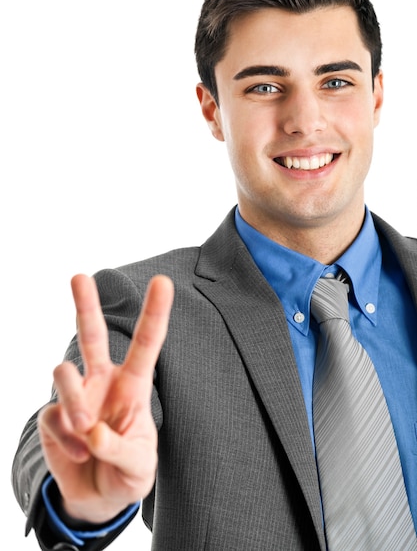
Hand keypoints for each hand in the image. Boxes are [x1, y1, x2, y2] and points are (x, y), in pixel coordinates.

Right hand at [38, 273, 173, 522]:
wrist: (98, 498)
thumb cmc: (127, 472)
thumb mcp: (138, 467)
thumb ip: (121, 449)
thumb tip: (93, 433)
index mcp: (133, 385)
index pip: (146, 344)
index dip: (155, 313)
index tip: (162, 281)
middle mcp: (102, 382)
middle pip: (92, 335)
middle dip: (85, 305)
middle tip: (78, 276)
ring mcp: (76, 397)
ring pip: (63, 373)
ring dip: (75, 405)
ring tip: (87, 432)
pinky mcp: (53, 416)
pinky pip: (52, 417)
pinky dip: (66, 441)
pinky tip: (79, 454)